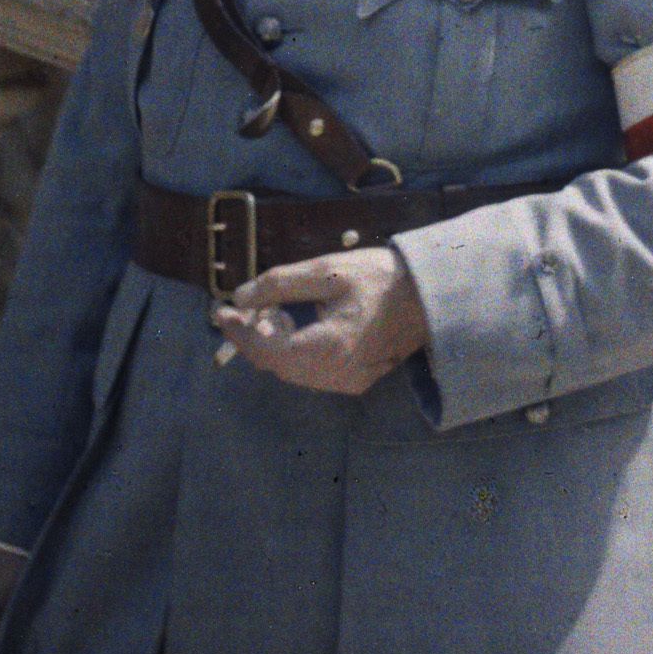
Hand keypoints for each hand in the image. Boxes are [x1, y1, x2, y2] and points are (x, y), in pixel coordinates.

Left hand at [211, 246, 428, 394]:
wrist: (431, 298)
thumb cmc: (381, 278)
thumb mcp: (328, 270)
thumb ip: (281, 283)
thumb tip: (242, 296)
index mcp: (327, 348)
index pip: (265, 348)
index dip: (239, 330)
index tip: (221, 309)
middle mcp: (335, 375)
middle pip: (275, 365)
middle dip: (251, 337)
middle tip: (242, 307)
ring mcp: (347, 383)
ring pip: (291, 372)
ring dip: (271, 345)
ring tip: (271, 312)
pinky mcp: (355, 381)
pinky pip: (310, 373)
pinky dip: (292, 352)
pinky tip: (295, 325)